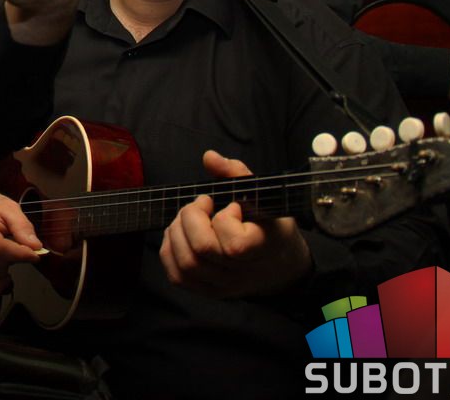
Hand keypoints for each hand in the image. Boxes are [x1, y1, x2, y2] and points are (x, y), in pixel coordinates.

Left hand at [158, 151, 310, 299]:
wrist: (279, 265)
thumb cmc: (269, 226)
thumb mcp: (264, 197)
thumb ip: (237, 174)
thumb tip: (209, 157)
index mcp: (261, 250)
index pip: (232, 244)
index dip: (225, 218)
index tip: (232, 207)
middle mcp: (241, 274)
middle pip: (201, 250)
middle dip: (191, 217)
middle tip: (201, 204)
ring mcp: (223, 287)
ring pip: (185, 264)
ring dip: (177, 231)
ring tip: (189, 219)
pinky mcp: (207, 292)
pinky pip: (176, 276)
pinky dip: (170, 251)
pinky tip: (180, 235)